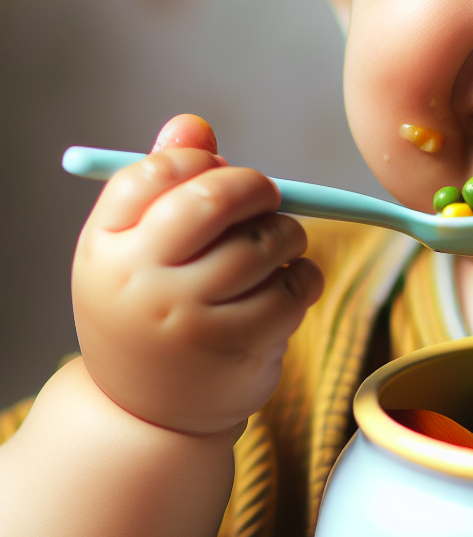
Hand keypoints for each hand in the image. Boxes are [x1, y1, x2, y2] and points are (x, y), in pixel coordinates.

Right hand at [72, 114, 323, 434]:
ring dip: (287, 236)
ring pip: (265, 242)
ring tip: (279, 248)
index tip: (218, 173)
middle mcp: (140, 280)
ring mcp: (188, 317)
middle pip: (213, 199)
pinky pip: (294, 286)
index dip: (199, 161)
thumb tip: (193, 125)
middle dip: (256, 188)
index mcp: (106, 246)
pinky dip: (304, 278)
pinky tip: (290, 287)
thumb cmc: (153, 309)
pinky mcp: (237, 345)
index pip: (152, 173)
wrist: (150, 411)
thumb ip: (165, 183)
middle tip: (267, 198)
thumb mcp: (138, 249)